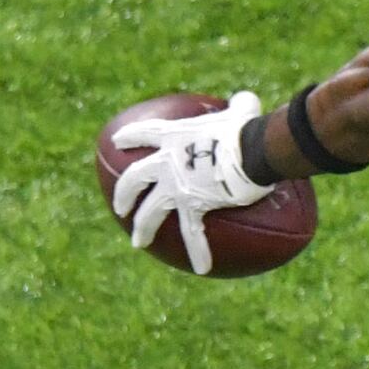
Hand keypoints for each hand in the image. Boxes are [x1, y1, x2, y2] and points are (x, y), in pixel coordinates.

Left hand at [107, 91, 274, 273]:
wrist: (251, 150)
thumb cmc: (247, 128)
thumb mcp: (242, 111)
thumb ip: (240, 106)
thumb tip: (249, 101)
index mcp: (175, 136)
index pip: (145, 134)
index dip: (129, 137)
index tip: (117, 143)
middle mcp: (166, 162)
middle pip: (135, 177)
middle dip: (124, 193)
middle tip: (120, 205)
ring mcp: (175, 185)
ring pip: (150, 210)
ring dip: (142, 227)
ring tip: (137, 241)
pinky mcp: (192, 205)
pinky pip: (193, 232)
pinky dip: (198, 250)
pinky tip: (202, 267)